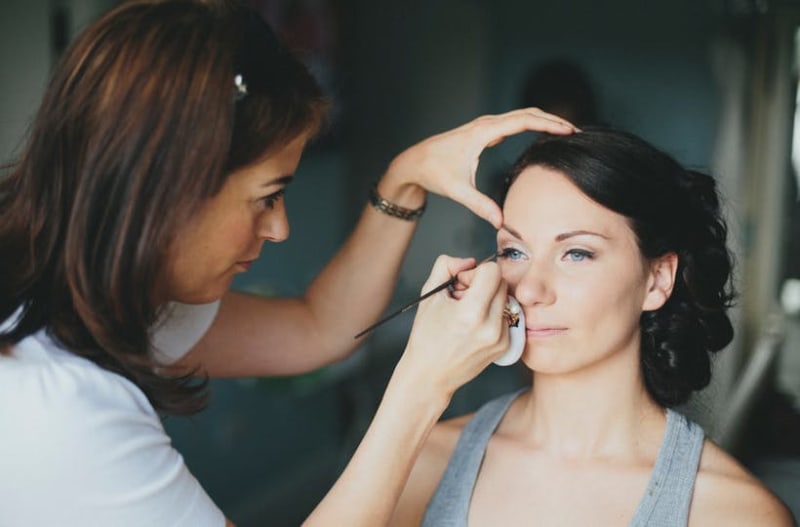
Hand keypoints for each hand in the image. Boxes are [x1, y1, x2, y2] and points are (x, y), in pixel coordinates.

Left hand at [379, 108, 577, 227]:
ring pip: (520, 116)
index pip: (523, 120)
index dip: (548, 123)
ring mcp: (484, 127)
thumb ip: (480, 205)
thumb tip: (500, 222)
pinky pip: (512, 123)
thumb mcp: (458, 190)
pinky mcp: (483, 133)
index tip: (568, 129)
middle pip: (526, 113)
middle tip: (574, 130)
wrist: (414, 163)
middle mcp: (485, 124)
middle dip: (551, 119)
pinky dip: (530, 124)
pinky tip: (541, 134)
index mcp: (483, 132)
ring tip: (564, 131)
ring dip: (542, 120)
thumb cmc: (433, 173)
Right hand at [393, 255, 509, 401]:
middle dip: (483, 283)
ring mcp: (501, 338)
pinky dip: (492, 313)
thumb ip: (447, 266)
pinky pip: (507, 315)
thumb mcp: (429, 295)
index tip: (462, 284)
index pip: (493, 271)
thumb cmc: (426, 335)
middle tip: (463, 296)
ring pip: (506, 298)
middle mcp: (491, 327)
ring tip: (468, 313)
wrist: (430, 375)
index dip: (475, 272)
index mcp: (470, 313)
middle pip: (502, 282)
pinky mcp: (506, 345)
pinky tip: (474, 325)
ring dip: (489, 298)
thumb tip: (469, 261)